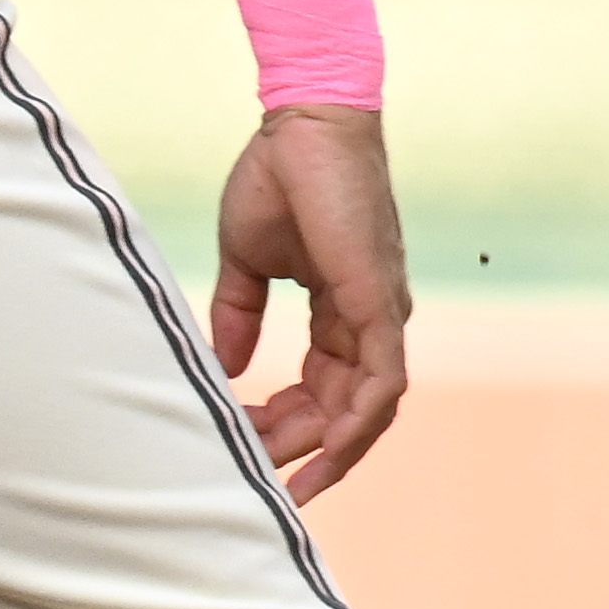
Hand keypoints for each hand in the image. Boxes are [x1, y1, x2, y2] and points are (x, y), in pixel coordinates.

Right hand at [207, 105, 409, 499]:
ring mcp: (380, 314)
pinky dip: (358, 426)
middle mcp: (371, 320)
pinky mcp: (379, 304)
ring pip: (368, 410)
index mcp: (342, 309)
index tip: (242, 443)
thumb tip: (226, 367)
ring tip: (288, 484)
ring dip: (330, 451)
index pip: (322, 387)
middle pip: (344, 409)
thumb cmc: (278, 177)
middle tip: (253, 472)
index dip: (284, 423)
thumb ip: (239, 315)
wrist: (302, 125)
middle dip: (299, 447)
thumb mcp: (247, 262)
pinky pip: (382, 386)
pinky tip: (326, 454)